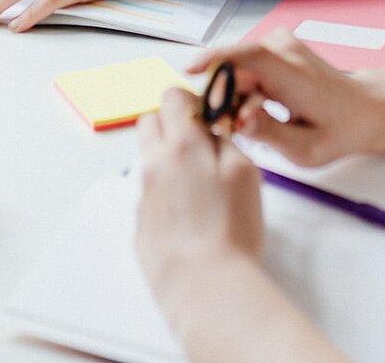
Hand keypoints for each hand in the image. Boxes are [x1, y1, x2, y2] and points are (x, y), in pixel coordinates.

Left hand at [136, 87, 263, 302]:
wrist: (206, 287)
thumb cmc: (231, 232)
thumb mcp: (245, 173)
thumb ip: (225, 140)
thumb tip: (213, 127)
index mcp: (181, 146)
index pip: (172, 97)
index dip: (190, 102)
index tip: (206, 118)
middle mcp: (154, 165)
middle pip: (150, 122)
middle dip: (171, 125)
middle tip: (199, 147)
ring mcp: (143, 197)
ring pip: (149, 160)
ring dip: (168, 162)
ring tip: (198, 190)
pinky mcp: (140, 226)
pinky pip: (149, 197)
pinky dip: (165, 197)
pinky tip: (189, 219)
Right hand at [190, 32, 383, 167]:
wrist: (361, 108)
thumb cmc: (336, 131)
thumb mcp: (305, 150)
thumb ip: (269, 134)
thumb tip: (238, 120)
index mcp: (295, 76)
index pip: (250, 57)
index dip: (217, 59)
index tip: (190, 70)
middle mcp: (285, 49)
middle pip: (235, 66)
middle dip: (223, 97)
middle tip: (231, 129)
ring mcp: (280, 42)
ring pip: (237, 66)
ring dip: (234, 94)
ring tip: (253, 122)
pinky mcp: (275, 44)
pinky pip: (245, 64)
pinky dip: (243, 86)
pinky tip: (258, 109)